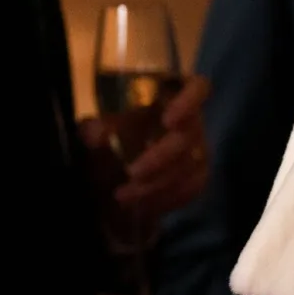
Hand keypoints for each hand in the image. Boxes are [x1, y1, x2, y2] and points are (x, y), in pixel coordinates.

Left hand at [105, 75, 211, 224]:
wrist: (119, 170)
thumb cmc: (114, 137)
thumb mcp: (101, 129)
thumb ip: (97, 128)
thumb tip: (93, 135)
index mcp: (170, 98)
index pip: (197, 88)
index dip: (189, 101)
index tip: (169, 120)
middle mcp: (191, 122)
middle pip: (188, 138)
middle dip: (161, 158)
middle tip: (131, 173)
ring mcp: (199, 149)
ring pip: (190, 167)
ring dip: (158, 185)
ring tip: (123, 197)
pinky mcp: (199, 175)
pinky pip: (193, 188)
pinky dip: (168, 199)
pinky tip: (143, 207)